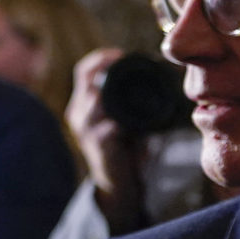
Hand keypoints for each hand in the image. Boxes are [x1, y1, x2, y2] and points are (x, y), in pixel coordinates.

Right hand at [65, 48, 151, 233]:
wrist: (117, 184)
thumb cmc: (125, 147)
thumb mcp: (124, 118)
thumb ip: (131, 100)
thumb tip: (161, 75)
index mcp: (83, 103)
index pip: (83, 70)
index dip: (101, 58)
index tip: (122, 54)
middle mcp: (79, 113)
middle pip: (86, 79)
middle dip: (107, 67)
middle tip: (130, 63)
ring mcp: (86, 130)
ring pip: (94, 100)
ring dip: (113, 91)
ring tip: (137, 87)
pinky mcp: (98, 147)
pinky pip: (105, 129)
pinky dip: (119, 123)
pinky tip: (132, 122)